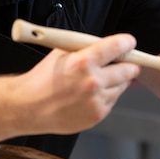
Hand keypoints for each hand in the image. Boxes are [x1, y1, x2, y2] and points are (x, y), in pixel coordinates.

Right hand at [17, 33, 140, 134]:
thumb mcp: (62, 53)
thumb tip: (107, 45)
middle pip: (129, 69)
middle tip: (124, 62)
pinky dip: (106, 95)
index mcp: (84, 61)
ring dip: (117, 81)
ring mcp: (96, 101)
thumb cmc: (43, 78)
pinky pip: (112, 101)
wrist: (29, 107)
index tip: (129, 43)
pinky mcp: (97, 115)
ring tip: (99, 80)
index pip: (117, 46)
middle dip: (128, 64)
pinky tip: (90, 94)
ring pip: (123, 86)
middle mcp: (93, 81)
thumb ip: (86, 49)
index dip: (127, 43)